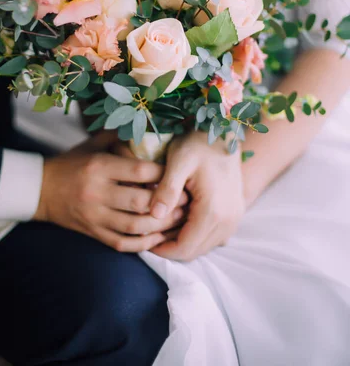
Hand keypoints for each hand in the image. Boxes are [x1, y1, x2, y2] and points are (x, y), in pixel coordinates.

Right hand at [34, 132, 186, 252]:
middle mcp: (97, 193)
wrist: (41, 190)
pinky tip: (159, 237)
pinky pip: (123, 243)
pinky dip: (144, 243)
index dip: (163, 173)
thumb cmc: (72, 163)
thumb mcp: (92, 144)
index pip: (138, 171)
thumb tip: (149, 126)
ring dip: (161, 225)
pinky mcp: (93, 233)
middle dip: (168, 202)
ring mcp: (95, 216)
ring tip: (179, 219)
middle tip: (187, 199)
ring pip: (135, 226)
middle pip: (140, 202)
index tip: (178, 172)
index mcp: (99, 167)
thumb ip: (119, 137)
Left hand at [150, 132, 244, 260]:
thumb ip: (167, 189)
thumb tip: (154, 215)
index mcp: (213, 210)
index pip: (185, 248)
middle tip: (150, 236)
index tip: (145, 241)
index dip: (162, 250)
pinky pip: (215, 235)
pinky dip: (197, 235)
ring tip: (163, 227)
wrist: (224, 130)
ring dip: (184, 242)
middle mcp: (228, 219)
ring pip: (206, 246)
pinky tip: (181, 220)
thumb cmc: (198, 142)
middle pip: (195, 251)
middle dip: (171, 248)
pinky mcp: (236, 212)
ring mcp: (235, 217)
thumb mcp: (178, 161)